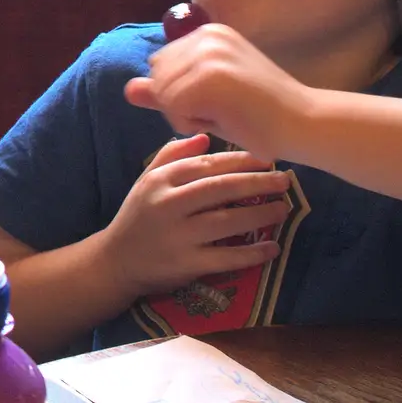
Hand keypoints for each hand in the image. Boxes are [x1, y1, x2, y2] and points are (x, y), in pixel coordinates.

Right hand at [94, 134, 290, 297]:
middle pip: (219, 189)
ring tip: (283, 209)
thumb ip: (172, 156)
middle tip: (285, 180)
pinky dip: (252, 253)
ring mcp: (178, 236)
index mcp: (160, 181)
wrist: (116, 261)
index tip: (266, 158)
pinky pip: (226, 257)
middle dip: (256, 183)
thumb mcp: (146, 180)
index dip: (239, 161)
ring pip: (226, 222)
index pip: (205, 166)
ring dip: (260, 214)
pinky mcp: (186, 264)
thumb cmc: (137, 217)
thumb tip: (205, 138)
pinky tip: (273, 248)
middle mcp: (168, 204)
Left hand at [125, 22, 310, 159]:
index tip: (219, 100)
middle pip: (157, 78)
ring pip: (162, 93)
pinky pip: (171, 107)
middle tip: (222, 110)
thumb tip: (127, 90)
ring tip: (224, 114)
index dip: (180, 94)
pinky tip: (222, 121)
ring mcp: (209, 53)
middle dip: (178, 103)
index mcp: (208, 33)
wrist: (306, 123)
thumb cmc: (260, 115)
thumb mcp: (207, 99)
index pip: (160, 67)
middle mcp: (206, 35)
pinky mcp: (210, 76)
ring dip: (184, 116)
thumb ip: (166, 92)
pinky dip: (189, 123)